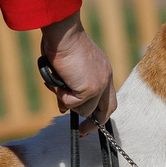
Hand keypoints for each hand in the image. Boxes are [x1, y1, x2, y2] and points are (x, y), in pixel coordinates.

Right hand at [39, 13, 115, 128]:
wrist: (63, 34)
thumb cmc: (61, 43)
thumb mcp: (69, 69)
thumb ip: (70, 88)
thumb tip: (63, 109)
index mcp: (103, 71)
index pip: (108, 98)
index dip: (100, 112)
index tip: (89, 121)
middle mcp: (105, 79)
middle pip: (106, 110)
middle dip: (93, 124)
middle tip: (82, 132)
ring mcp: (99, 85)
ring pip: (83, 109)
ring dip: (66, 100)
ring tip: (57, 81)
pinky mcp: (89, 89)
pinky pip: (71, 104)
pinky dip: (60, 94)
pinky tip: (58, 78)